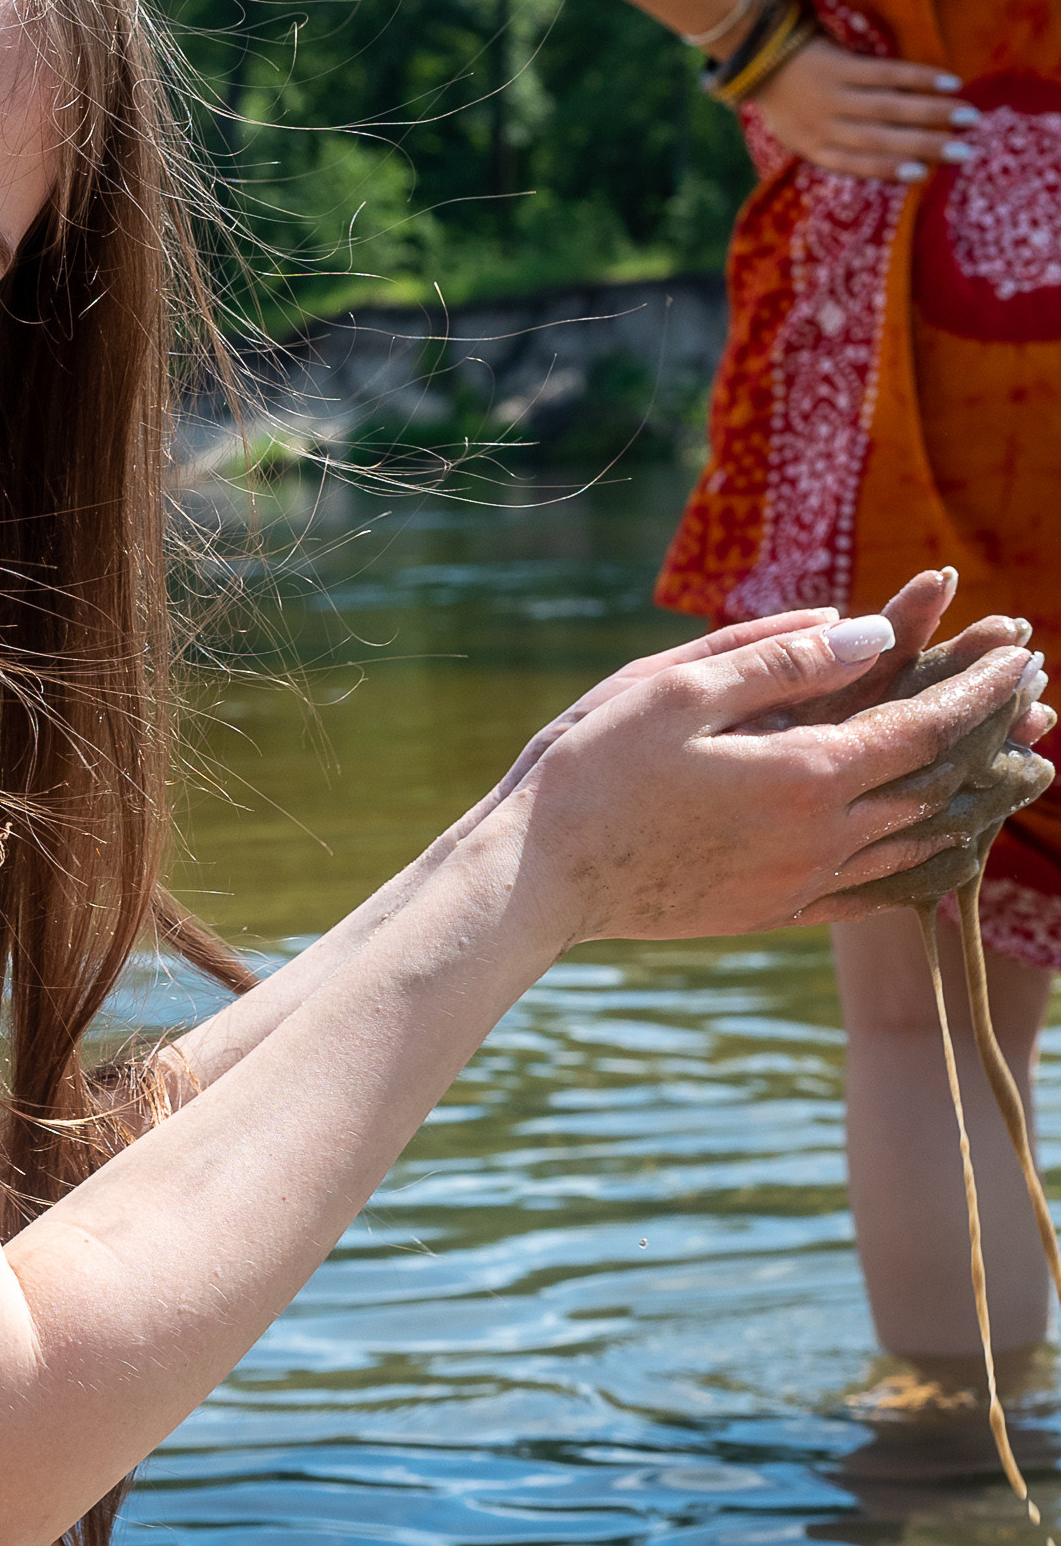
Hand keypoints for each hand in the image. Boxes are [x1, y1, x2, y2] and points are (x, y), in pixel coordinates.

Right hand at [504, 605, 1049, 944]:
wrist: (535, 879)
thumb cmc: (592, 770)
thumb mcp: (678, 688)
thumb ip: (782, 657)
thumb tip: (874, 631)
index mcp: (803, 776)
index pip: (924, 727)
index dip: (981, 689)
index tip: (1023, 652)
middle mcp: (818, 840)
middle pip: (937, 788)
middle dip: (993, 739)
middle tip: (1038, 702)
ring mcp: (797, 886)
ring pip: (917, 844)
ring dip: (973, 803)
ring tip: (1014, 769)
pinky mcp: (771, 914)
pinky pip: (875, 891)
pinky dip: (923, 862)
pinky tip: (939, 848)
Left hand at [748, 42, 975, 183]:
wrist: (759, 56)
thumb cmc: (787, 102)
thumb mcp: (798, 135)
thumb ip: (833, 148)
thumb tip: (885, 163)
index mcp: (814, 148)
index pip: (856, 164)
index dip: (890, 170)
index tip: (924, 175)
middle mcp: (825, 125)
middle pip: (882, 139)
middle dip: (926, 146)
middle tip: (964, 151)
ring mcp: (834, 95)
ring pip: (890, 109)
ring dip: (932, 113)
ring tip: (966, 116)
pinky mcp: (842, 65)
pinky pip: (886, 74)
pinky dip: (918, 79)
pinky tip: (948, 82)